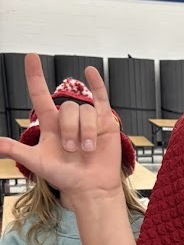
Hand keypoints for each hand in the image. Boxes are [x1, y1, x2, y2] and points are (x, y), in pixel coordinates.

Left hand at [0, 54, 121, 196]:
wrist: (90, 187)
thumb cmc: (65, 176)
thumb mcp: (37, 163)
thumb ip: (16, 150)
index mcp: (50, 124)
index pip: (40, 94)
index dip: (35, 75)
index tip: (31, 57)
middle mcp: (68, 119)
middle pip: (68, 108)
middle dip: (71, 130)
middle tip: (72, 149)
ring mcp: (87, 119)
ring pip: (86, 111)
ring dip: (86, 132)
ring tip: (88, 149)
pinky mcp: (105, 122)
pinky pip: (101, 98)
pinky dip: (97, 84)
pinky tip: (90, 72)